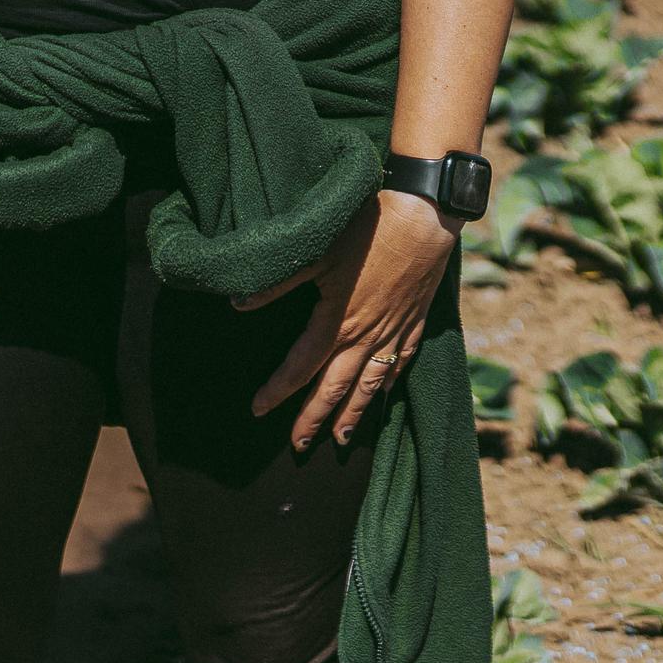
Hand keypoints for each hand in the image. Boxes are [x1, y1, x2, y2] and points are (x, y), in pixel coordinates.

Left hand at [243, 189, 456, 451]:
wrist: (425, 217)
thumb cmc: (369, 229)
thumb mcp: (317, 252)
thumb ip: (277, 282)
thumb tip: (237, 303)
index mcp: (337, 321)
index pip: (301, 367)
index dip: (277, 391)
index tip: (257, 409)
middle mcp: (365, 336)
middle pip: (335, 388)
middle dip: (314, 419)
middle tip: (298, 445)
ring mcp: (393, 332)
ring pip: (370, 385)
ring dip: (353, 414)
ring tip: (340, 439)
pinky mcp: (414, 322)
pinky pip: (400, 364)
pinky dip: (388, 384)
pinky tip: (382, 394)